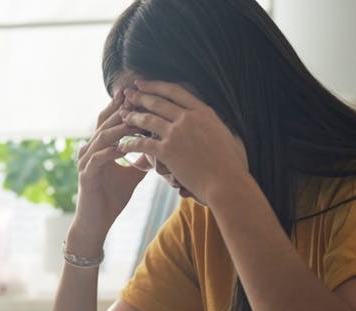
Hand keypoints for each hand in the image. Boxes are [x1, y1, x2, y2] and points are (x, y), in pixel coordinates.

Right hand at [71, 88, 149, 245]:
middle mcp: (90, 150)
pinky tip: (124, 147)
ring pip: (102, 137)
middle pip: (104, 123)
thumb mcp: (132, 176)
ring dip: (118, 128)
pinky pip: (98, 158)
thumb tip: (159, 148)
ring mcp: (86, 162)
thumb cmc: (111, 199)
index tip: (140, 96)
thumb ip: (142, 160)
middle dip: (120, 110)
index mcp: (99, 147)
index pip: (110, 121)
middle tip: (136, 98)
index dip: (122, 107)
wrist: (96, 223)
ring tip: (134, 119)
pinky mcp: (86, 175)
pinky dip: (111, 151)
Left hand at [118, 80, 250, 206]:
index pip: (175, 91)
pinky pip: (143, 143)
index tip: (144, 83)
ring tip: (122, 114)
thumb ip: (218, 126)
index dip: (156, 85)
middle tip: (127, 93)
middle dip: (139, 96)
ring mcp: (177, 133)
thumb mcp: (230, 136)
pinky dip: (131, 143)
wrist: (226, 183)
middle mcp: (188, 118)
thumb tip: (218, 122)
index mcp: (204, 111)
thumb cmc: (233, 164)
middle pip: (158, 102)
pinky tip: (122, 145)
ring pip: (148, 119)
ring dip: (132, 116)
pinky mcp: (168, 151)